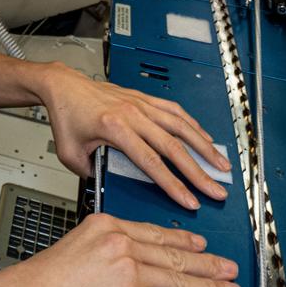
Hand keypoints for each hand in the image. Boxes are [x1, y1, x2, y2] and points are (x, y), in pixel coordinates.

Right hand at [2, 212, 238, 286]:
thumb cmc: (46, 278)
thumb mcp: (77, 242)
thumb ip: (103, 245)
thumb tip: (122, 257)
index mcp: (109, 225)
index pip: (156, 233)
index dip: (184, 241)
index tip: (201, 244)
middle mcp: (124, 244)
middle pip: (175, 254)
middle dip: (207, 263)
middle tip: (229, 267)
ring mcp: (131, 272)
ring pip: (180, 279)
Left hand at [38, 66, 230, 209]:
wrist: (63, 85)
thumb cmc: (66, 116)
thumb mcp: (70, 154)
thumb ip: (90, 174)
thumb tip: (108, 188)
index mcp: (114, 128)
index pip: (151, 162)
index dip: (174, 184)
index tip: (190, 201)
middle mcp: (132, 114)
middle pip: (174, 146)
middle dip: (199, 172)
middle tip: (216, 190)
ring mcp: (140, 104)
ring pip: (181, 126)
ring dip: (204, 146)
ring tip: (222, 164)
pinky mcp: (144, 98)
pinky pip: (174, 111)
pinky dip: (193, 124)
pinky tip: (205, 137)